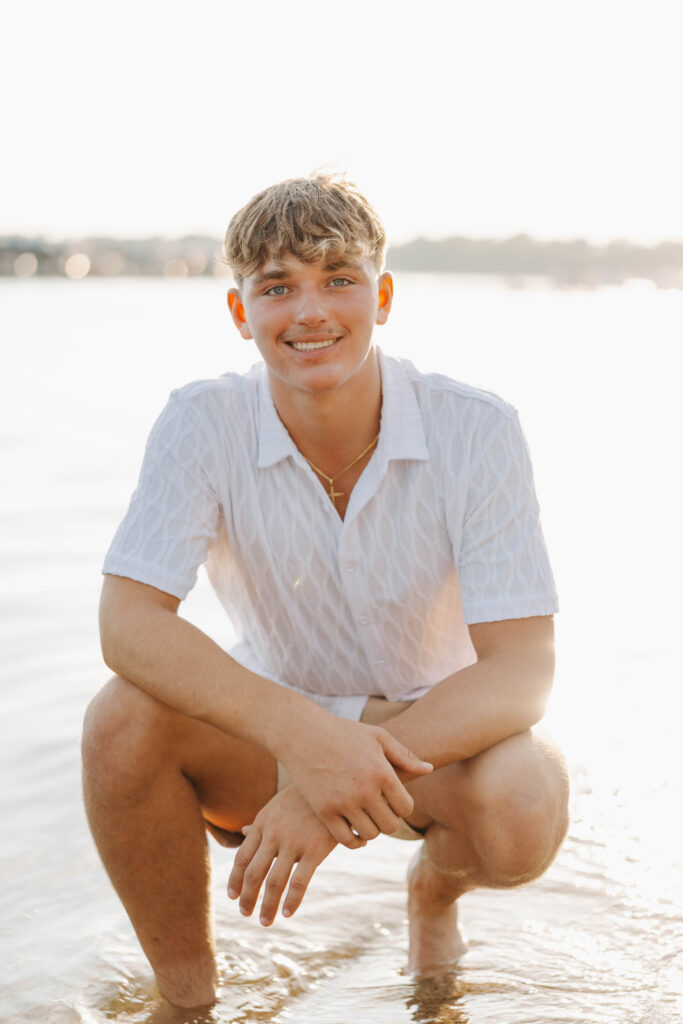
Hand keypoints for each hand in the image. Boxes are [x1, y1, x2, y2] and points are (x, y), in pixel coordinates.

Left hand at [227, 785, 337, 924]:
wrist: (333, 781)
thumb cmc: (304, 794)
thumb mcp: (278, 803)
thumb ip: (261, 822)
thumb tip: (243, 831)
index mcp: (263, 823)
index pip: (242, 857)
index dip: (236, 879)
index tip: (233, 897)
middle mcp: (274, 834)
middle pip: (254, 873)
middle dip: (248, 897)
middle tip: (245, 914)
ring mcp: (294, 841)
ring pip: (274, 882)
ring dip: (267, 905)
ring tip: (265, 921)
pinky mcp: (315, 848)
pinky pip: (299, 881)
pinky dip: (292, 901)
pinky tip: (288, 913)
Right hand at [281, 716, 431, 848]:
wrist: (304, 734)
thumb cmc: (344, 732)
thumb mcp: (378, 737)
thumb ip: (405, 756)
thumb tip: (429, 769)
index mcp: (382, 772)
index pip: (406, 807)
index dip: (403, 807)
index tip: (394, 801)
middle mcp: (365, 790)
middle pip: (390, 825)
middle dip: (389, 820)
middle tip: (381, 810)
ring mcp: (343, 803)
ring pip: (370, 834)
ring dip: (372, 829)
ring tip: (368, 816)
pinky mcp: (324, 811)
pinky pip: (347, 840)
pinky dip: (355, 841)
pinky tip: (355, 830)